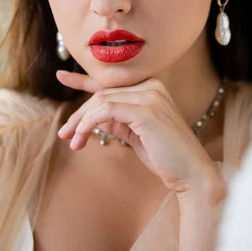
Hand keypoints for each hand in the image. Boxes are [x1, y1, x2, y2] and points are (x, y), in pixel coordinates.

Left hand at [56, 70, 223, 195]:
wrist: (191, 173)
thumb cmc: (165, 156)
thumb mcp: (135, 134)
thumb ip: (117, 120)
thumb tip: (92, 117)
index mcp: (151, 88)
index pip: (111, 83)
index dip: (83, 80)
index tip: (61, 77)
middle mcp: (152, 86)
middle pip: (103, 94)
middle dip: (79, 113)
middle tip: (64, 133)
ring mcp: (150, 96)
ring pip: (101, 101)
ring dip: (80, 121)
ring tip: (71, 140)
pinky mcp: (145, 110)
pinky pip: (106, 111)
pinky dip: (89, 123)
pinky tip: (82, 137)